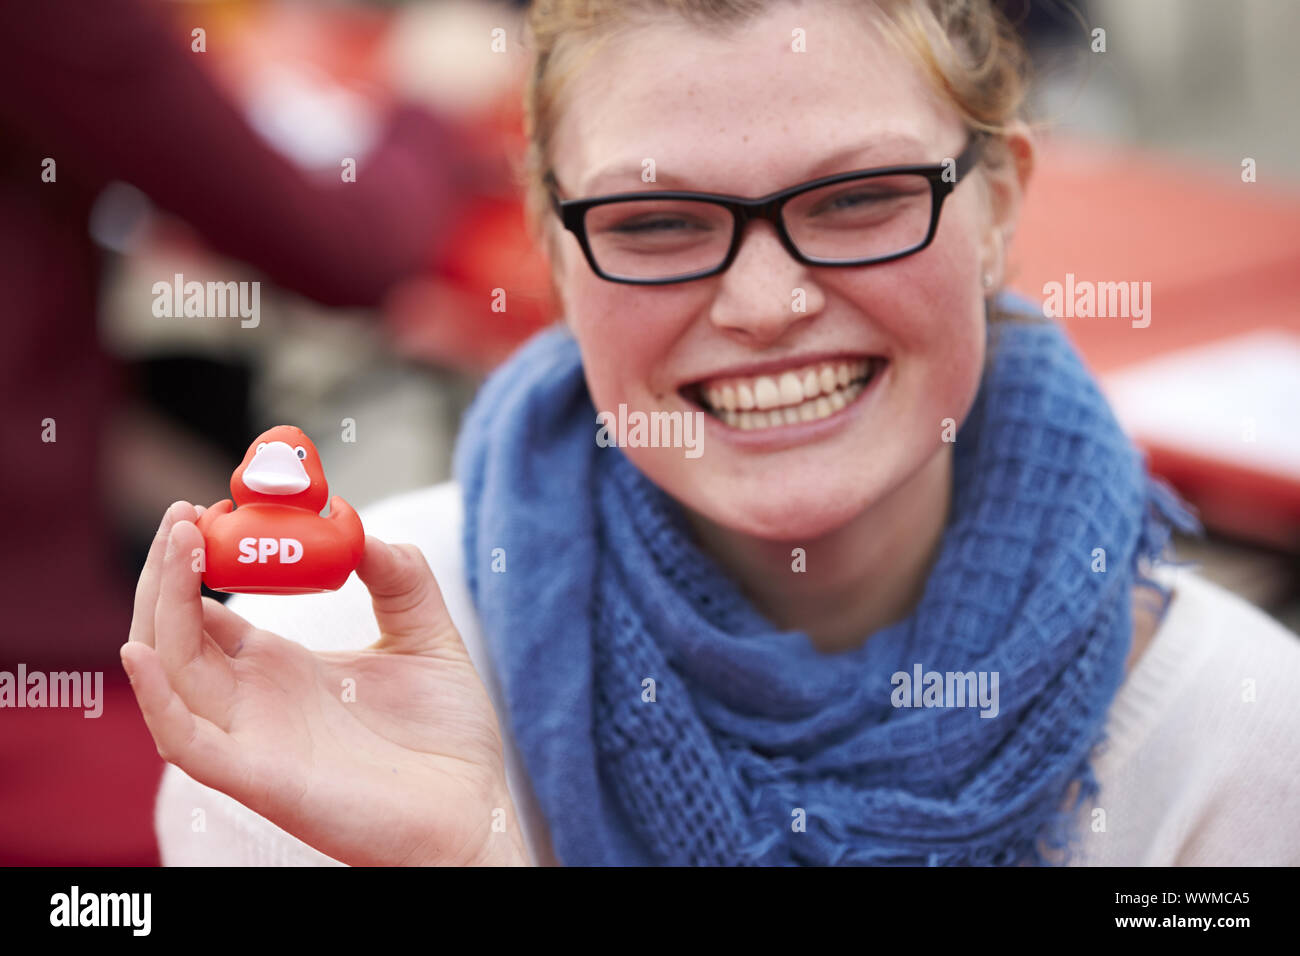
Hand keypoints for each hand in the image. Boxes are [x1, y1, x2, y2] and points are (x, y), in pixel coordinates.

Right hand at [122, 501, 528, 866]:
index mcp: (281, 669)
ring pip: (170, 672)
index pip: (208, 610)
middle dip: (167, 570)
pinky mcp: (260, 778)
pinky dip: (155, 698)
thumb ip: (399, 577)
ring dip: (159, 608)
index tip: (207, 506)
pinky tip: (146, 649)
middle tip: (184, 513)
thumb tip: (359, 524)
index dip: (197, 559)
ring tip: (177, 544)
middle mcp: (253, 701)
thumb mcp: (427, 636)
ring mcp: (251, 739)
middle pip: (176, 632)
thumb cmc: (449, 738)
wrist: (474, 814)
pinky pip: (185, 742)